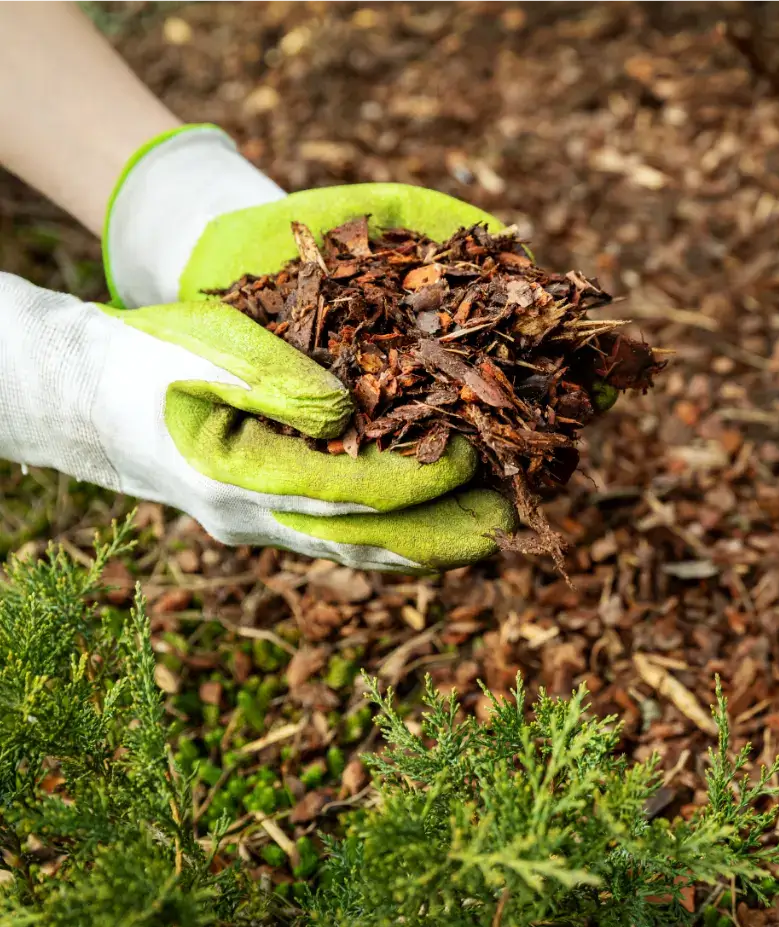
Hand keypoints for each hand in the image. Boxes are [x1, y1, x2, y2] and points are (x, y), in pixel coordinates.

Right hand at [0, 272, 513, 571]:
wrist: (95, 398)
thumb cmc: (152, 359)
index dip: (416, 480)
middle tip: (506, 529)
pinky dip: (391, 537)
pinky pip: (340, 538)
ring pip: (355, 548)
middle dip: (437, 535)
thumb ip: (274, 379)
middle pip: (362, 540)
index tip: (472, 457)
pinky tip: (432, 530)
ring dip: (422, 545)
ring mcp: (259, 528)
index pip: (348, 491)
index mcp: (236, 475)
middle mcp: (253, 518)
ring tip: (487, 535)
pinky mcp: (268, 521)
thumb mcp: (206, 348)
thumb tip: (347, 412)